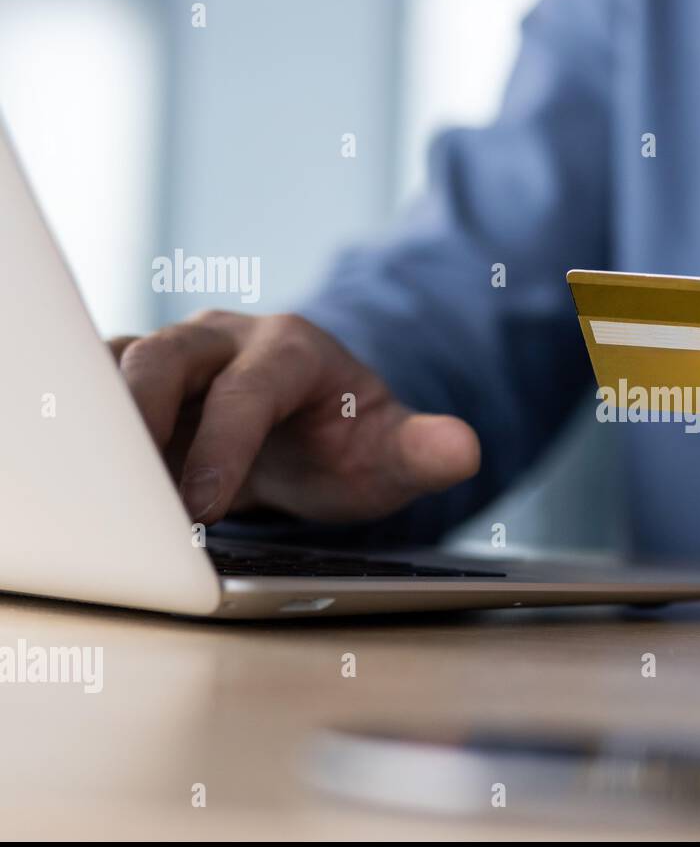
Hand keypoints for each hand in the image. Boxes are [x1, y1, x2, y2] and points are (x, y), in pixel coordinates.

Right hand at [109, 311, 479, 523]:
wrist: (316, 428)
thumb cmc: (351, 441)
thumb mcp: (391, 454)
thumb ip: (424, 451)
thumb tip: (464, 450)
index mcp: (292, 351)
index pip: (250, 390)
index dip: (224, 444)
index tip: (204, 505)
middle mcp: (227, 341)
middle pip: (166, 355)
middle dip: (141, 414)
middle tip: (129, 491)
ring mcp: (179, 358)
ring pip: (117, 364)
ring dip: (100, 417)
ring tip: (93, 482)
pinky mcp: (141, 383)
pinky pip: (97, 391)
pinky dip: (88, 426)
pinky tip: (90, 478)